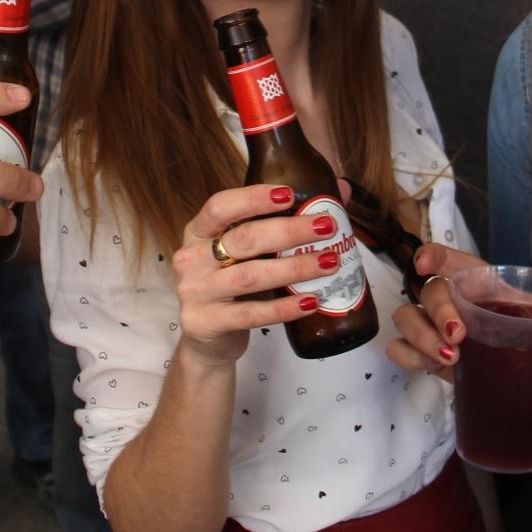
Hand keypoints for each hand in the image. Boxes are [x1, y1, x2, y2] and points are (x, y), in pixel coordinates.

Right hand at [171, 185, 342, 367]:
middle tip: (327, 226)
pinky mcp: (207, 323)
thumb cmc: (231, 286)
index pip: (220, 206)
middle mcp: (191, 258)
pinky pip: (252, 314)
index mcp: (198, 232)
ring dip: (294, 267)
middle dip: (289, 231)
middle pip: (243, 239)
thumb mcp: (245, 253)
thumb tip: (340, 191)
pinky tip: (311, 301)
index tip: (290, 194)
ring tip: (330, 261)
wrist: (204, 341)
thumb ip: (282, 223)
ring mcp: (196, 292)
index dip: (253, 198)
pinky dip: (284, 308)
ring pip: (250, 276)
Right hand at [388, 245, 531, 382]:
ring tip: (449, 359)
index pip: (447, 258)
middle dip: (438, 312)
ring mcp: (431, 326)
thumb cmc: (523, 321)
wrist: (517, 360)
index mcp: (474, 280)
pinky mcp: (424, 354)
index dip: (432, 255)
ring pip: (406, 318)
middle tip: (459, 337)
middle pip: (428, 292)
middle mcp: (448, 299)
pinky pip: (399, 349)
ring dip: (421, 337)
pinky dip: (408, 357)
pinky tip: (430, 367)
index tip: (425, 264)